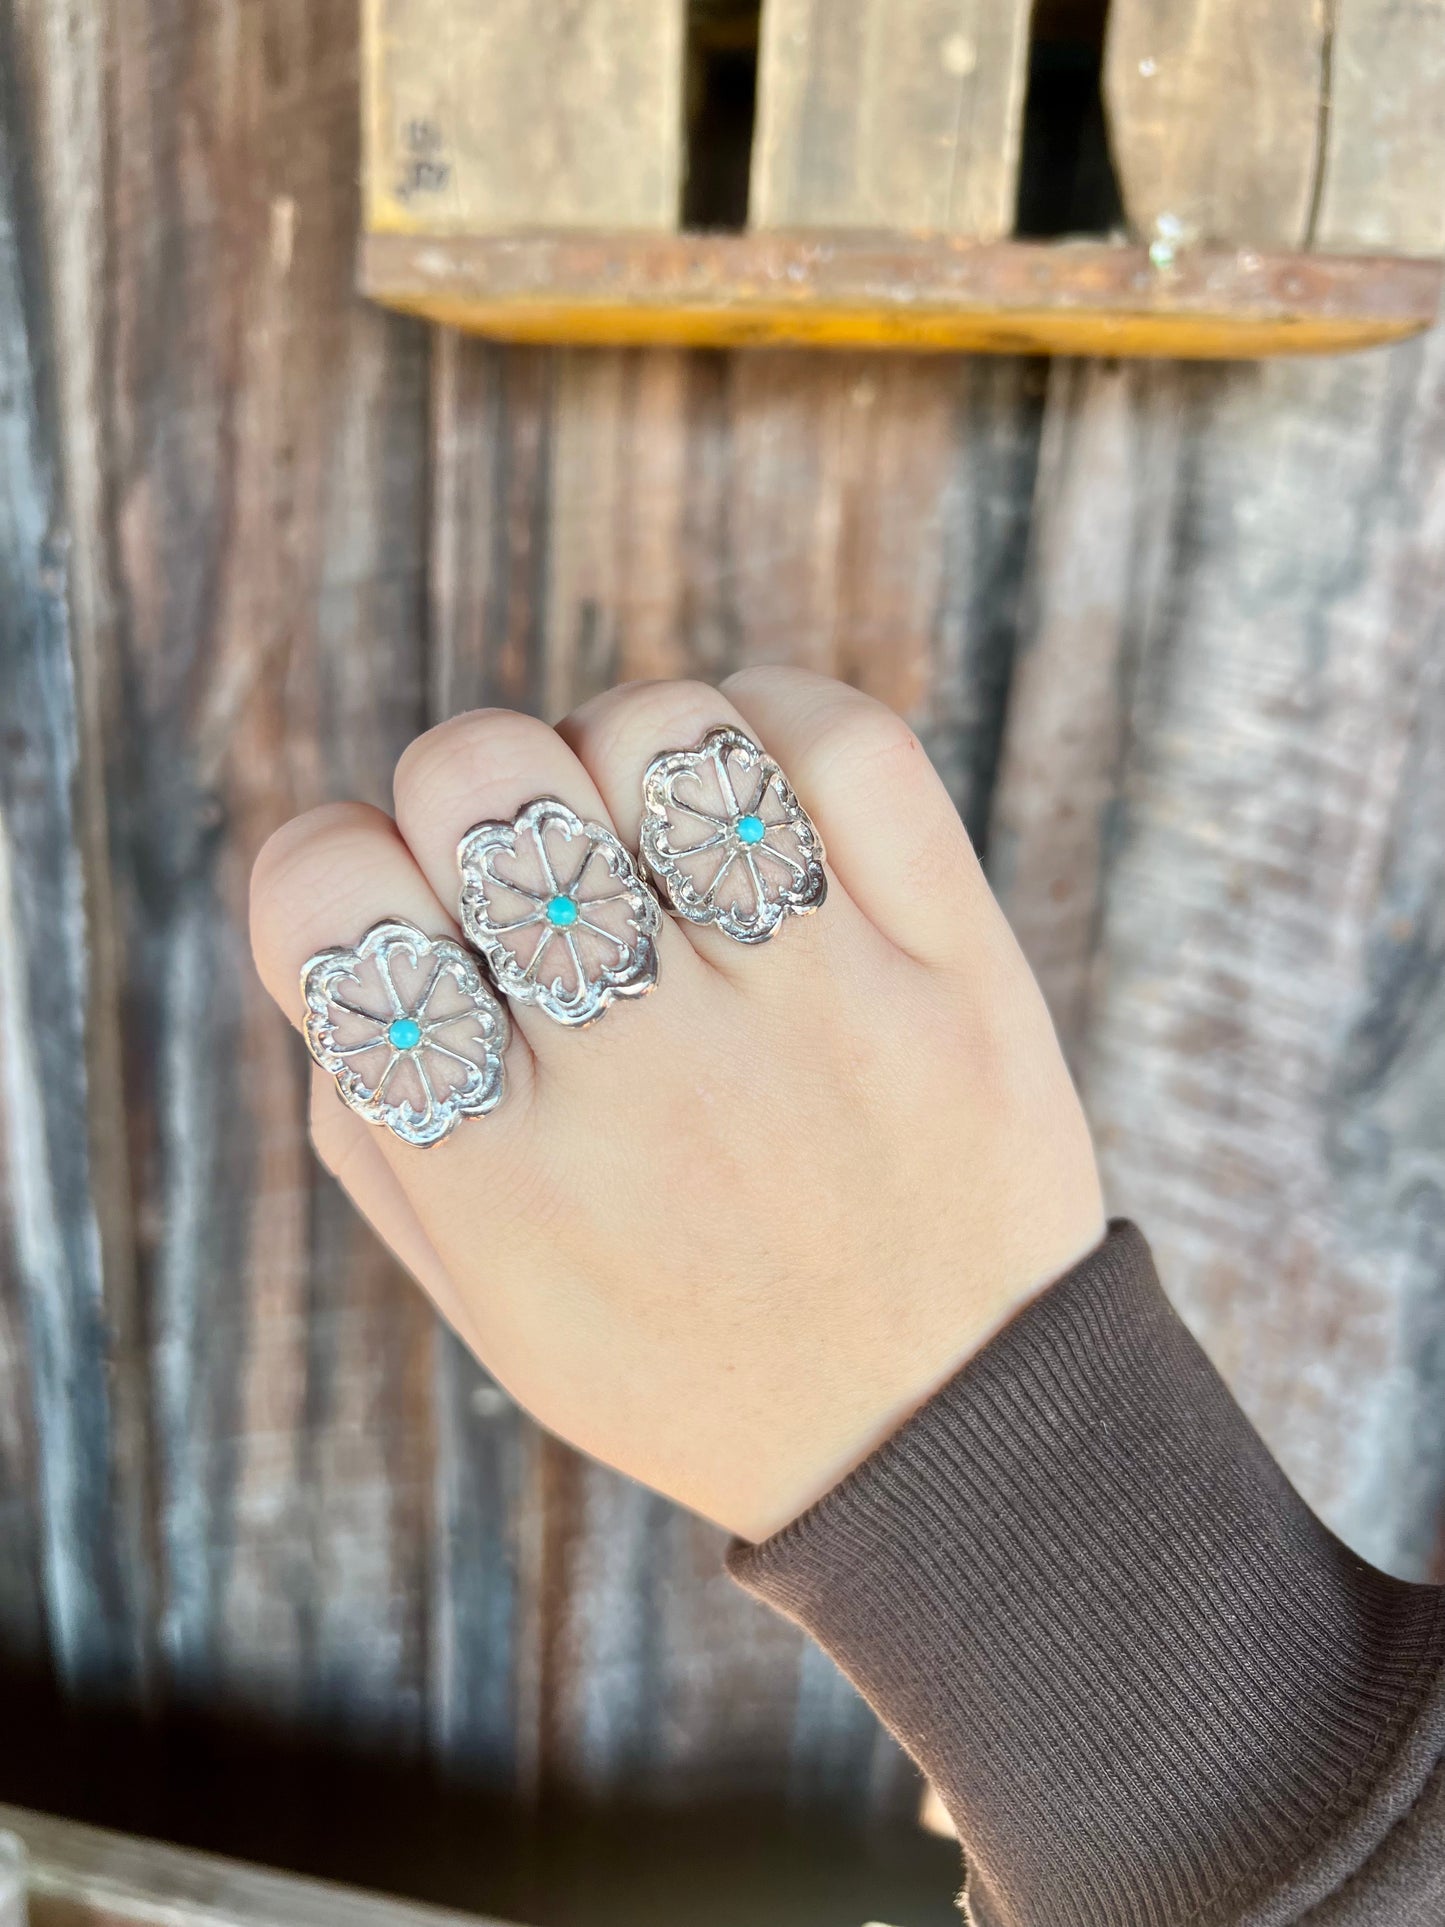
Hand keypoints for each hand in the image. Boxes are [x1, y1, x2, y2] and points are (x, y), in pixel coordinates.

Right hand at [250, 671, 1103, 1541]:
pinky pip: (842, 741)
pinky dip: (776, 719)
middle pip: (479, 773)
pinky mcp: (950, 967)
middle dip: (469, 785)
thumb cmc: (694, 1352)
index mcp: (501, 1177)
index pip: (326, 897)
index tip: (392, 900)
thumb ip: (380, 1121)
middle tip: (529, 859)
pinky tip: (759, 797)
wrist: (957, 1439)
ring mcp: (814, 1012)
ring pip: (659, 730)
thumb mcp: (493, 1302)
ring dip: (623, 749)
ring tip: (654, 835)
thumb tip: (352, 917)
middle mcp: (648, 1081)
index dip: (330, 862)